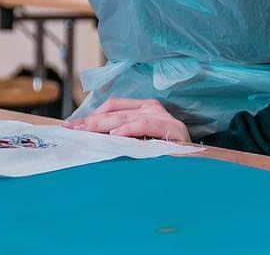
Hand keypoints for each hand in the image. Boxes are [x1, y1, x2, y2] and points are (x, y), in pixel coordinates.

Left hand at [63, 98, 191, 142]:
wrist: (197, 162)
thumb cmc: (166, 153)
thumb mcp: (139, 142)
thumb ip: (120, 137)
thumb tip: (91, 138)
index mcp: (143, 109)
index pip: (112, 107)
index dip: (91, 115)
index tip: (72, 126)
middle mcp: (151, 108)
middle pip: (114, 112)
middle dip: (91, 122)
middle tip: (72, 130)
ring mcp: (161, 116)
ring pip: (126, 117)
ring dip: (104, 124)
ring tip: (87, 131)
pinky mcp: (171, 128)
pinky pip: (146, 125)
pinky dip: (130, 129)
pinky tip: (116, 134)